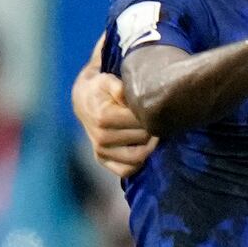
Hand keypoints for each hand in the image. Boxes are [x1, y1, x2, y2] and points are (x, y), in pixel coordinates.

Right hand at [72, 35, 156, 177]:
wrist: (82, 97)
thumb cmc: (103, 83)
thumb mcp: (111, 76)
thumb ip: (121, 82)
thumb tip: (128, 86)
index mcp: (105, 116)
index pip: (143, 123)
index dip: (157, 115)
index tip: (164, 105)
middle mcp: (101, 137)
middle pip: (145, 139)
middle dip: (157, 127)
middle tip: (165, 117)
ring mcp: (101, 150)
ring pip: (138, 157)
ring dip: (151, 145)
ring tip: (157, 130)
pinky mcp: (102, 159)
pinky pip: (126, 170)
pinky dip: (139, 162)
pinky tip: (145, 147)